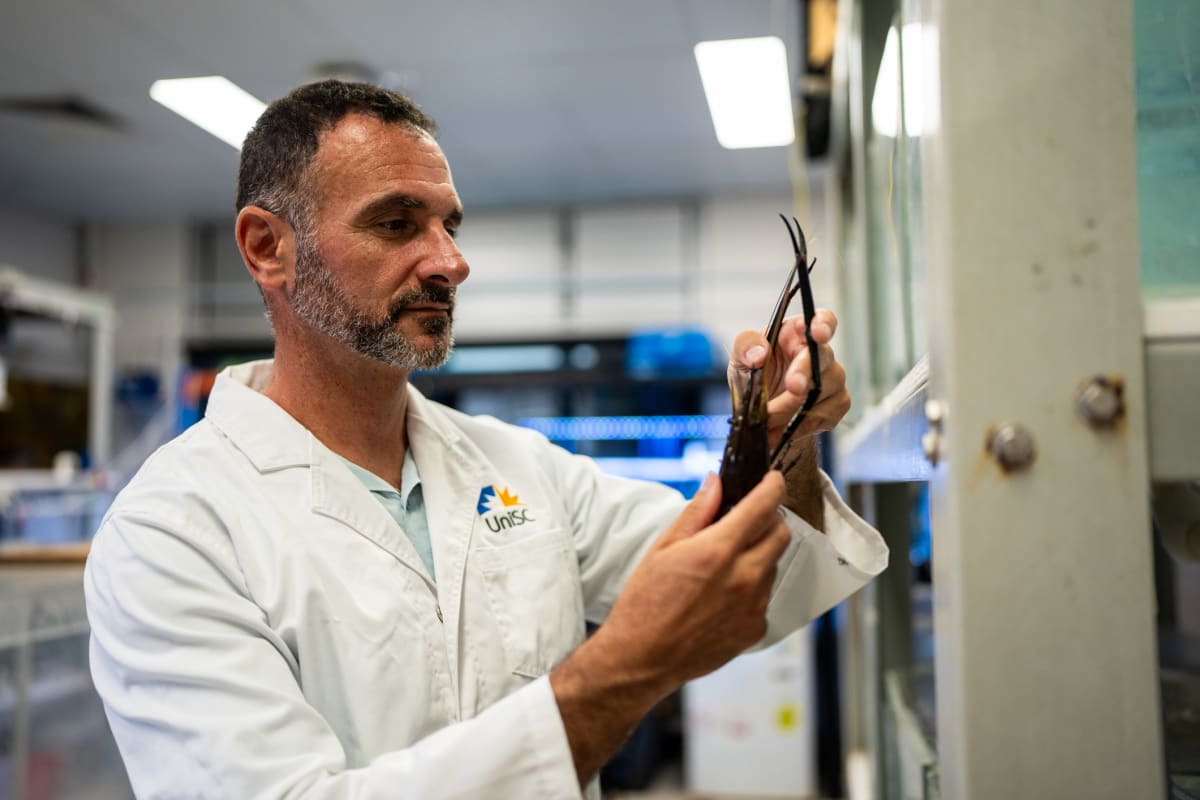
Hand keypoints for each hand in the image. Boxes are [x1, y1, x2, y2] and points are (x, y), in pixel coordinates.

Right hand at [549, 472, 791, 783]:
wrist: (642, 658)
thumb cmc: (645, 603)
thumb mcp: (663, 548)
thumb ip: (696, 513)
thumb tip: (715, 484)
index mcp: (718, 551)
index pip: (762, 507)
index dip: (772, 487)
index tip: (773, 480)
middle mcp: (743, 578)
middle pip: (780, 534)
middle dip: (769, 520)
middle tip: (748, 520)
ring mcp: (753, 606)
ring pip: (773, 566)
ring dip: (759, 555)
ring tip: (724, 565)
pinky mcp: (755, 629)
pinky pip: (764, 597)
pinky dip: (752, 588)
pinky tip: (722, 596)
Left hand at [728, 308, 850, 445]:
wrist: (761, 411)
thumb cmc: (755, 374)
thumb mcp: (741, 357)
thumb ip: (745, 346)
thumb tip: (759, 353)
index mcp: (797, 333)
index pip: (822, 319)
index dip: (824, 324)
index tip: (819, 333)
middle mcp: (820, 353)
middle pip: (822, 361)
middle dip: (804, 376)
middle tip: (790, 388)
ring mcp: (833, 379)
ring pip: (823, 392)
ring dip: (792, 409)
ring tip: (769, 419)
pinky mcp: (837, 404)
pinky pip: (825, 416)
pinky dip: (801, 425)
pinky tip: (783, 428)